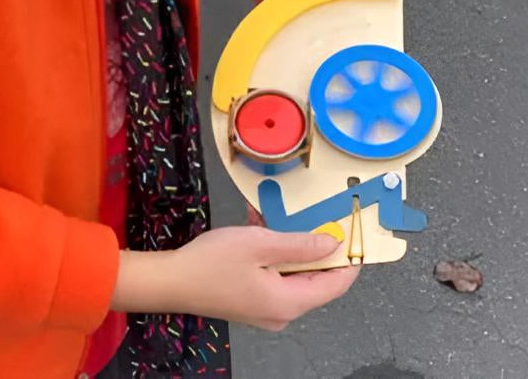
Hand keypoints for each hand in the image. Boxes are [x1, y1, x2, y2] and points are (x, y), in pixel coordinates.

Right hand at [111, 227, 358, 331]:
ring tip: (276, 216)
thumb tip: (331, 244)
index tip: (357, 232)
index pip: (336, 284)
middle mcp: (283, 312)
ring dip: (289, 245)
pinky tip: (259, 228)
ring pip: (293, 274)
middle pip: (315, 279)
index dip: (350, 258)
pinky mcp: (252, 302)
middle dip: (315, 245)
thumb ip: (299, 245)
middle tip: (314, 214)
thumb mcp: (259, 243)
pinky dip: (272, 253)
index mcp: (289, 302)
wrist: (171, 282)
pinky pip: (275, 275)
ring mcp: (266, 310)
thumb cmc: (211, 262)